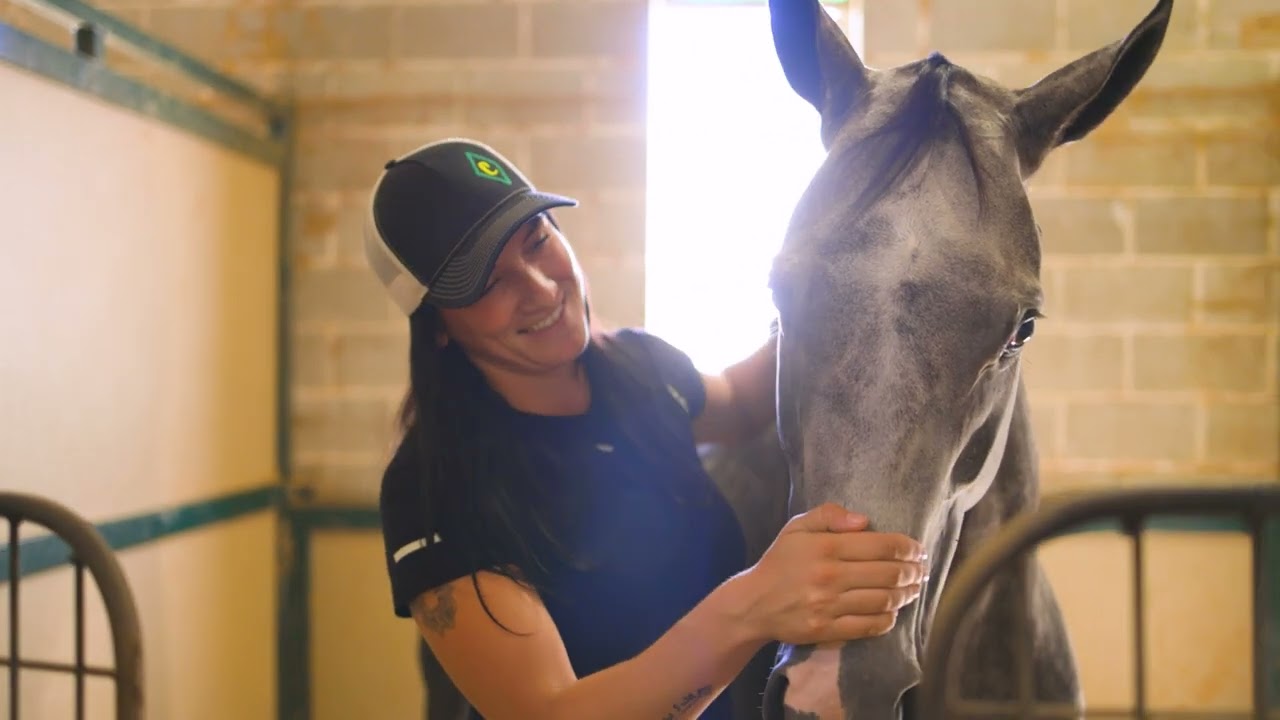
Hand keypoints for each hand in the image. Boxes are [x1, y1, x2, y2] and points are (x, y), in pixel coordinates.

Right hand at [734, 503, 926, 645]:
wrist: (753, 604)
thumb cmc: (780, 562)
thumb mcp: (797, 528)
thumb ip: (828, 515)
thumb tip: (864, 520)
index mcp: (826, 547)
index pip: (881, 546)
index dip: (908, 547)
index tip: (918, 549)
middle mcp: (831, 576)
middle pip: (889, 574)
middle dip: (913, 571)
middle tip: (921, 570)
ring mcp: (830, 606)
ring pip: (885, 601)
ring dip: (906, 595)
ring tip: (913, 589)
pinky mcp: (828, 630)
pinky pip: (870, 626)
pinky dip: (889, 619)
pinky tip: (893, 611)